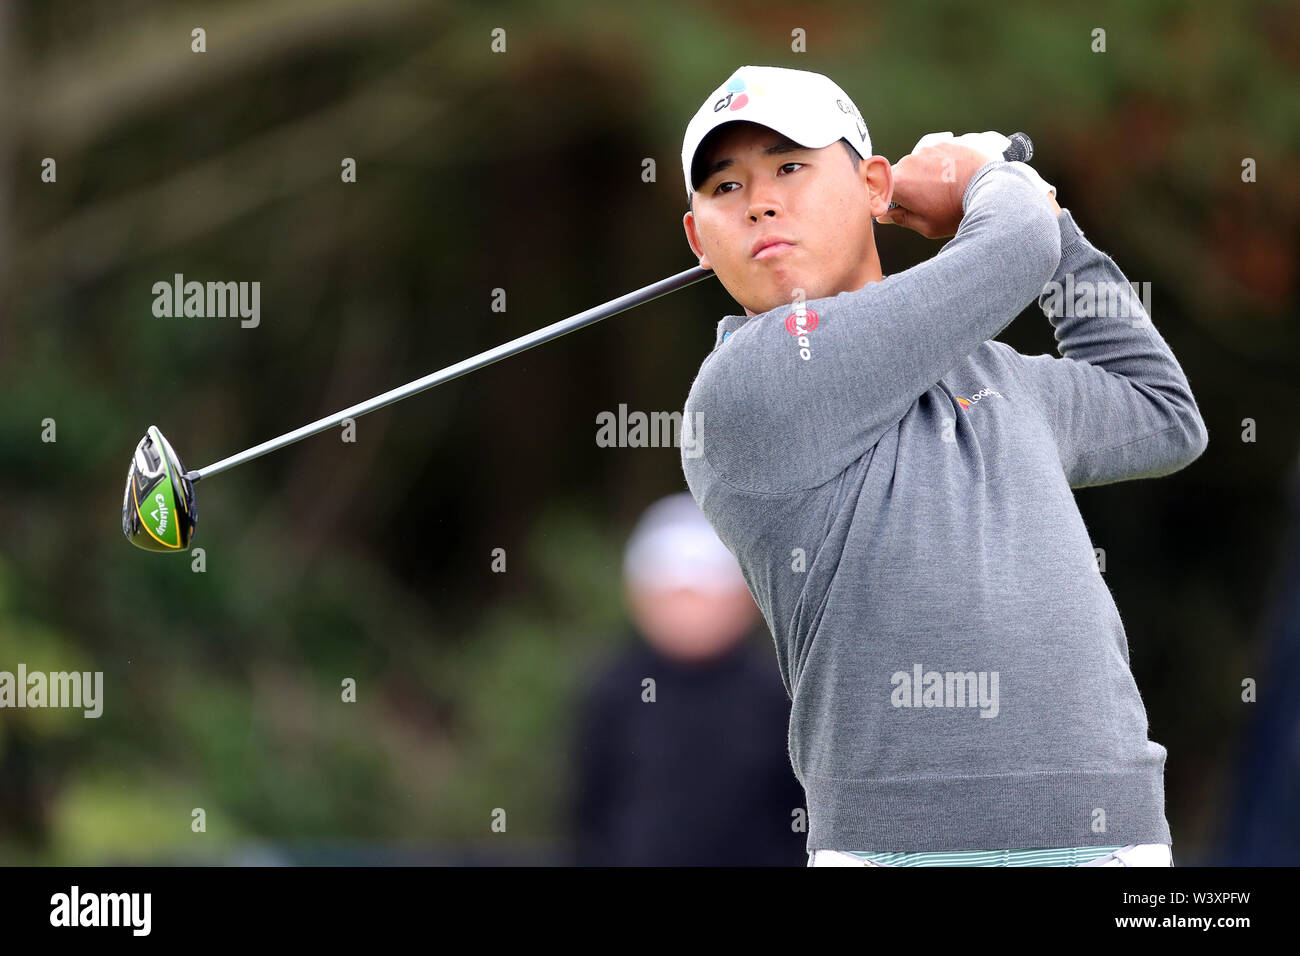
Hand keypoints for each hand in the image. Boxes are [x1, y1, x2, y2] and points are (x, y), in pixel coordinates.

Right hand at [875, 142, 990, 238]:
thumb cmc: (956, 213)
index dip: (885, 198)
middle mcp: (909, 162)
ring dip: (924, 172)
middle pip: (899, 174)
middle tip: (927, 201)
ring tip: (945, 187)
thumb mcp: (927, 226)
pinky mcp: (944, 141)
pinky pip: (935, 152)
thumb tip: (884, 217)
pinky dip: (939, 161)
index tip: (895, 207)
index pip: (879, 188)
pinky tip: (952, 173)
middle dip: (907, 186)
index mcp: (899, 184)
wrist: (990, 190)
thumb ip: (901, 219)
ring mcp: (927, 149)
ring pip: (917, 161)